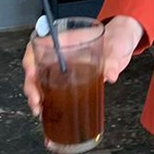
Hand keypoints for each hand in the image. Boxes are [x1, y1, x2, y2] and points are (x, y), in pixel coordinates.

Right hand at [21, 15, 145, 115]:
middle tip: (36, 99)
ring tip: (39, 110)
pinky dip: (49, 104)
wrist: (123, 45)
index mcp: (66, 41)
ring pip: (41, 83)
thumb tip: (110, 73)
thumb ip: (113, 57)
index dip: (30, 59)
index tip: (31, 73)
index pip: (38, 45)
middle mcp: (61, 55)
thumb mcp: (115, 45)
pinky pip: (55, 92)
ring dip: (36, 97)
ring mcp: (64, 69)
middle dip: (31, 85)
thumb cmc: (115, 38)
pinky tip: (47, 115)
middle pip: (36, 68)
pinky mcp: (71, 82)